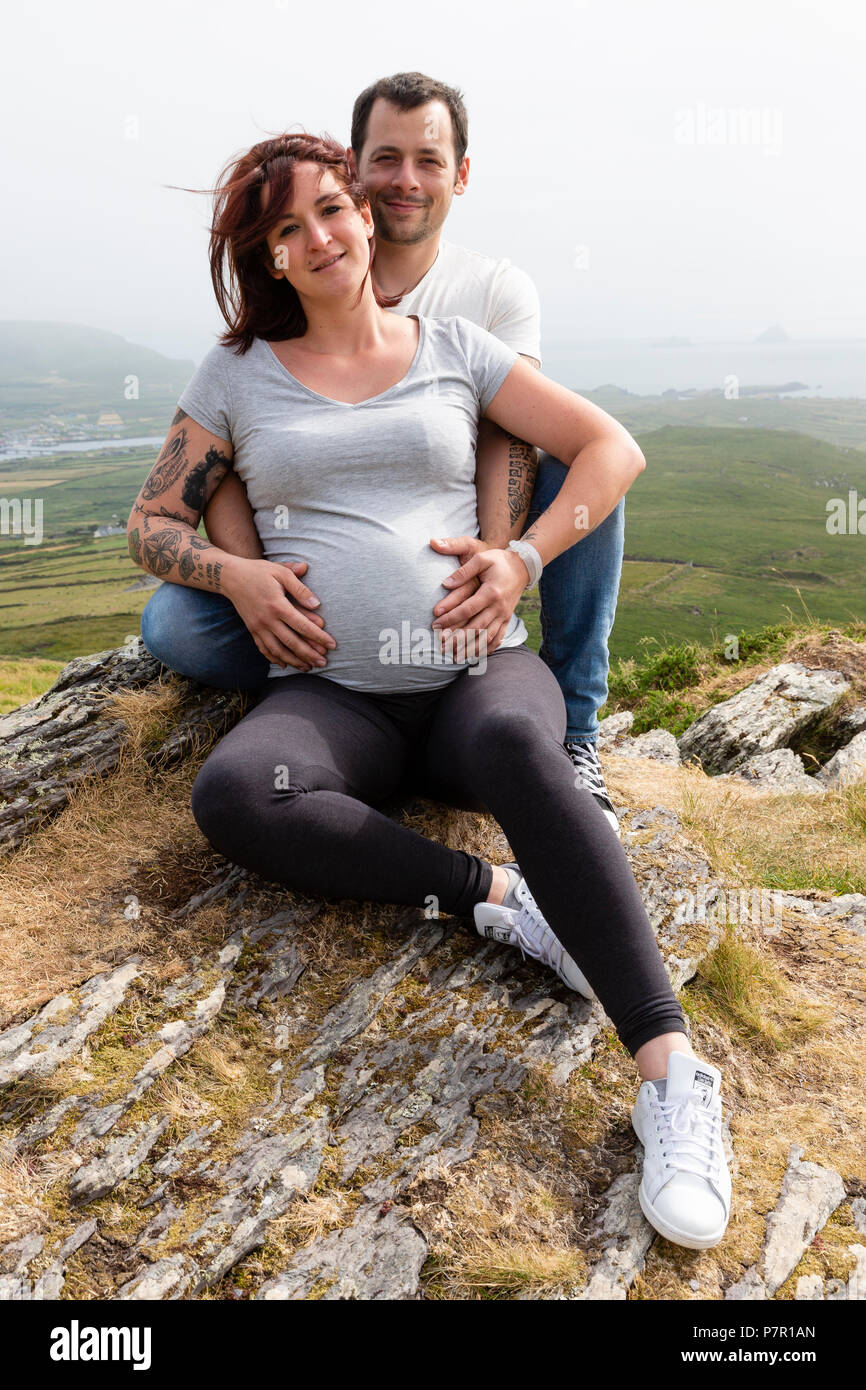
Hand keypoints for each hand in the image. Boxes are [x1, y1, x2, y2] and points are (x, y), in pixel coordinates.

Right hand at [222, 557, 336, 670]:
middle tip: (324, 663)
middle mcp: (267, 619)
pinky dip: (275, 659)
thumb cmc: (259, 571)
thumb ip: (300, 588)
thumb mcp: (281, 572)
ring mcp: (258, 627)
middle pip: (291, 642)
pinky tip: (286, 664)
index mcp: (277, 605)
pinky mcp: (252, 630)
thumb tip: (317, 603)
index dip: (318, 636)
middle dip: (309, 655)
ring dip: (294, 661)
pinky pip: (264, 649)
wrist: (230, 576)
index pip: (302, 625)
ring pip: (277, 650)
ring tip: (308, 667)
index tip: (332, 645)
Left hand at [429, 536, 526, 659]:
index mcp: (491, 592)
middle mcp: (499, 607)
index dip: (450, 618)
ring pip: (487, 636)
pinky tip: (476, 656)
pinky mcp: (507, 619)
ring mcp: (504, 615)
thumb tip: (445, 584)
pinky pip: (498, 637)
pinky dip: (487, 648)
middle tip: (441, 646)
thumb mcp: (482, 559)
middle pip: (476, 627)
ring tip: (456, 657)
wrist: (523, 567)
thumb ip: (463, 571)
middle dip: (458, 638)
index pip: (467, 609)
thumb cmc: (498, 561)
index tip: (435, 623)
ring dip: (471, 648)